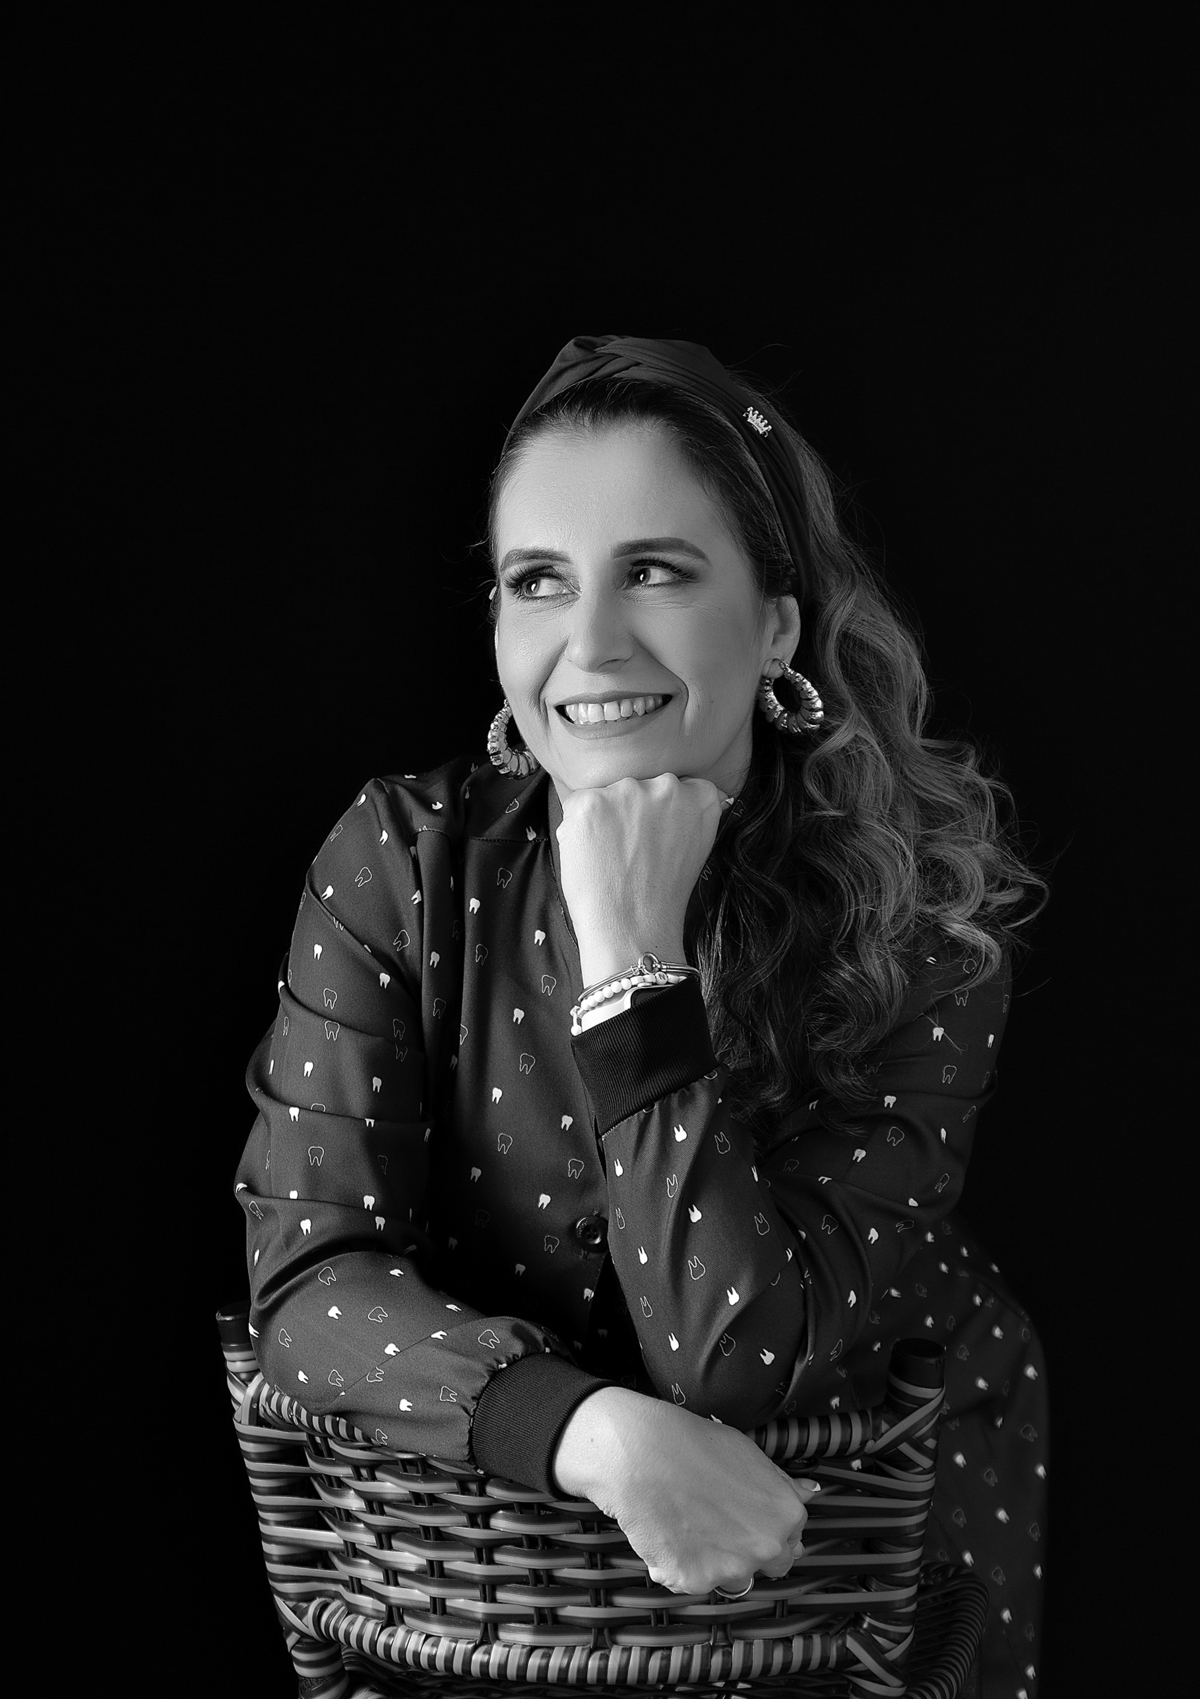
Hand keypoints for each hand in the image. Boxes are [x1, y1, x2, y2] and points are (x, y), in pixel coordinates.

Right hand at [551, 1386, 818, 1595]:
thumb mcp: (750, 1454)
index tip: (744, 1514)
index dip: (766, 1527)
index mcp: (786, 1516)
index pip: (791, 1542)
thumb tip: (812, 1492)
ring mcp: (729, 1570)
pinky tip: (666, 1530)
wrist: (642, 1452)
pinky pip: (690, 1581)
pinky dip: (679, 1564)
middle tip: (717, 1521)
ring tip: (688, 1521)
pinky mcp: (692, 1583)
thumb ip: (783, 1483)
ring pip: (729, 1577)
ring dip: (715, 1561)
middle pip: (768, 1566)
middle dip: (749, 1550)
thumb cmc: (696, 1444)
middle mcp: (765, 1548)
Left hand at [556, 775, 727, 984]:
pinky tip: (591, 857)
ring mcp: (627, 791)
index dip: (661, 814)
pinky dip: (579, 830)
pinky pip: (579, 806)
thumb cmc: (662, 898)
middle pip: (640, 789)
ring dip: (604, 820)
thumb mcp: (697, 849)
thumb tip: (687, 795)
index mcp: (699, 796)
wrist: (632, 929)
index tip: (655, 838)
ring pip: (608, 796)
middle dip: (631, 814)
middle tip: (630, 854)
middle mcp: (666, 785)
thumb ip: (691, 817)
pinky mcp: (590, 802)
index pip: (680, 786)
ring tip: (610, 859)